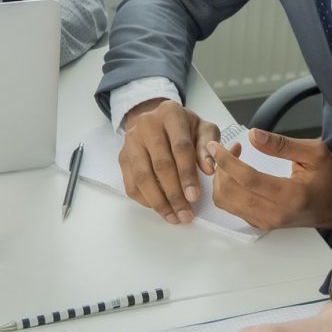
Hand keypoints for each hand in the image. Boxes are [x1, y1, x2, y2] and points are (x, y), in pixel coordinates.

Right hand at [119, 99, 220, 224]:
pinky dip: (145, 200)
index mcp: (170, 114)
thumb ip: (208, 147)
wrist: (156, 119)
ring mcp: (131, 141)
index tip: (195, 196)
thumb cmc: (185, 128)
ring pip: (142, 177)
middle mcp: (147, 125)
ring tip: (174, 217)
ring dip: (159, 202)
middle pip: (160, 165)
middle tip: (186, 214)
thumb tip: (209, 170)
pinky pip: (131, 184)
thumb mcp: (203, 129)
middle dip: (174, 194)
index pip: (180, 147)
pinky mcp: (122, 156)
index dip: (187, 174)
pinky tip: (160, 209)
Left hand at [209, 129, 331, 230]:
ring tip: (231, 159)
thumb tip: (252, 135)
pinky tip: (235, 173)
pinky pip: (232, 207)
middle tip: (227, 148)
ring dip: (221, 178)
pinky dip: (226, 189)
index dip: (227, 161)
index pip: (248, 180)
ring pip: (226, 202)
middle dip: (221, 168)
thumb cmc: (329, 179)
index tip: (215, 146)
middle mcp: (275, 214)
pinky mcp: (260, 224)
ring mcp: (266, 222)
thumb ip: (282, 144)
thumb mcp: (314, 152)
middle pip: (230, 193)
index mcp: (291, 196)